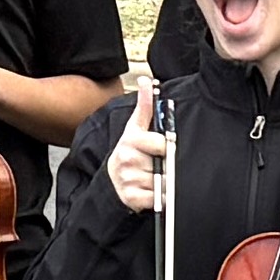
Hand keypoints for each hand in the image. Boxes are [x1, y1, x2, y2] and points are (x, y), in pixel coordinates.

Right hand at [104, 71, 167, 213]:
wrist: (113, 179)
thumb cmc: (129, 151)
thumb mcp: (135, 127)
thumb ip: (144, 105)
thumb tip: (146, 81)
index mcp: (130, 140)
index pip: (161, 144)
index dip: (165, 147)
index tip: (160, 149)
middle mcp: (127, 160)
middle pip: (164, 164)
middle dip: (164, 167)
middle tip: (154, 165)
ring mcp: (128, 179)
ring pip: (162, 182)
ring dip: (163, 182)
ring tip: (153, 177)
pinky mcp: (132, 197)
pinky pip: (159, 199)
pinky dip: (161, 197)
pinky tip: (152, 191)